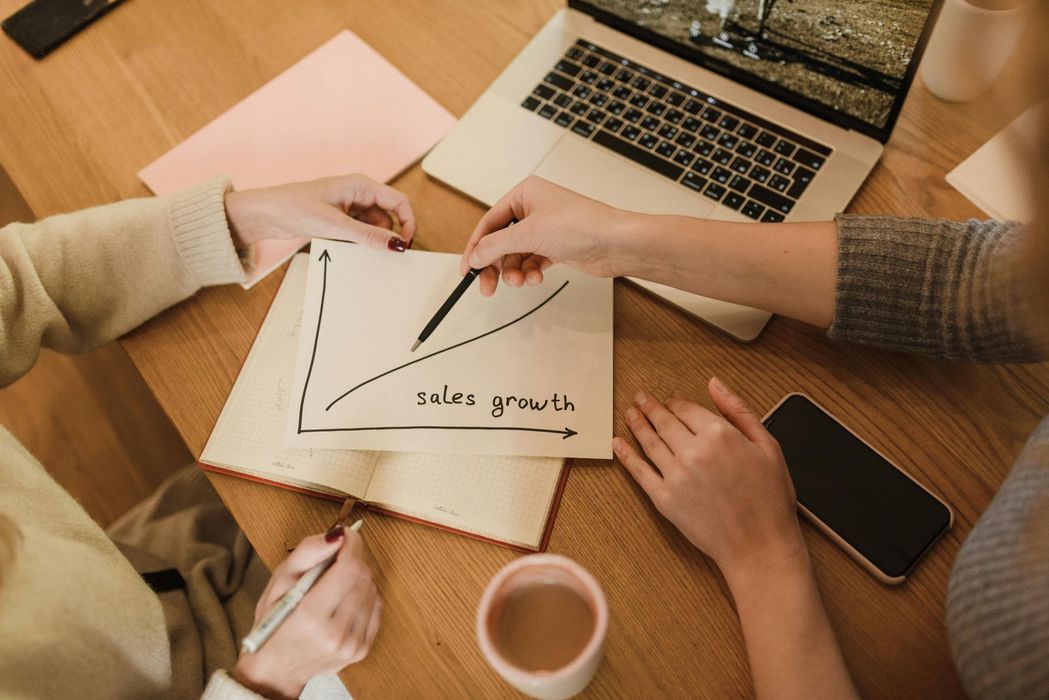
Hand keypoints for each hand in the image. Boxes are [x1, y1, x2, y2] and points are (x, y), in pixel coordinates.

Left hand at [225, 174, 415, 252]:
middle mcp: (357, 193)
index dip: (408, 222)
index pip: (399, 201)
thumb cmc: (293, 207)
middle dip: (388, 235)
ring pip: (374, 226)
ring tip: (356, 250)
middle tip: (383, 254)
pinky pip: (359, 231)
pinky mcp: (338, 218)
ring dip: (371, 240)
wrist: (264, 213)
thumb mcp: (336, 225)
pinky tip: (347, 249)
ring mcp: (348, 206)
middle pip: (388, 215)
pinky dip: (358, 242)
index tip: (405, 244)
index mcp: (360, 185)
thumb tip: (396, 244)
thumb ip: (369, 235)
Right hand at [232, 527, 381, 699]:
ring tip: (337, 580)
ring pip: (372, 590)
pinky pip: (376, 607)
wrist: (277, 669)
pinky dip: (364, 594)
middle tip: (338, 556)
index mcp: (309, 617)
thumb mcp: (278, 582)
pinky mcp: (362, 650)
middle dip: (353, 558)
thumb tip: (338, 535)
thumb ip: (307, 554)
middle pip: (362, 578)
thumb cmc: (274, 622)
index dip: (352, 545)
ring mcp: (351, 645)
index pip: (348, 569)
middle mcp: (335, 634)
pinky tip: (345, 597)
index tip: (347, 534)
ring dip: (359, 576)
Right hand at [461, 176, 637, 295]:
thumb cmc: (581, 225)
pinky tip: (536, 278)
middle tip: (487, 287)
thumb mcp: (528, 234)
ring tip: (520, 282)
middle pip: (502, 241)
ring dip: (515, 271)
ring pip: (517, 255)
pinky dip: (531, 272)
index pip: (490, 222)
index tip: (467, 269)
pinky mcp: (557, 246)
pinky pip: (533, 261)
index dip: (476, 247)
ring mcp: (546, 228)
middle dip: (495, 265)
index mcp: (525, 193)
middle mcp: (534, 208)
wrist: (615, 243)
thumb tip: (474, 256)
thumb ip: (496, 246)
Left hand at [612, 377, 805, 581]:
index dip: (675, 403)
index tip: (669, 402)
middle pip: (664, 422)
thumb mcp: (767, 446)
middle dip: (650, 407)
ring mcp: (676, 476)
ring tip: (630, 413)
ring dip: (637, 424)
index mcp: (719, 434)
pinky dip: (626, 455)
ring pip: (650, 442)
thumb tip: (714, 384)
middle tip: (640, 398)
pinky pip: (640, 471)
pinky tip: (618, 444)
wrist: (760, 545)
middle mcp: (693, 451)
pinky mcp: (664, 499)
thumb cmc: (769, 498)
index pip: (687, 410)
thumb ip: (738, 411)